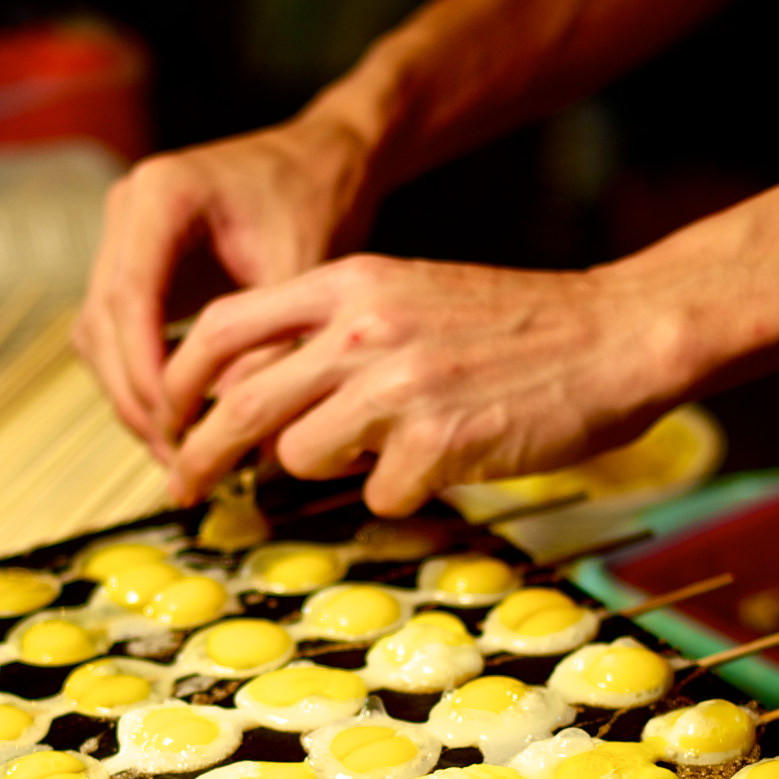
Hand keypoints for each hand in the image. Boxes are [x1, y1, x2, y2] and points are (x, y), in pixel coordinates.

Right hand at [72, 114, 380, 462]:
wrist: (321, 162)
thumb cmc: (317, 199)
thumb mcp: (301, 271)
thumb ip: (269, 344)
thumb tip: (242, 429)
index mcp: (163, 195)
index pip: (129, 297)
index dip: (144, 370)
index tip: (174, 424)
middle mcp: (128, 209)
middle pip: (102, 321)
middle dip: (135, 396)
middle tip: (176, 455)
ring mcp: (122, 236)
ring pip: (99, 334)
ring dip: (131, 394)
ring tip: (177, 449)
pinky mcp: (132, 262)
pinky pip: (115, 331)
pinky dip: (138, 376)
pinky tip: (178, 416)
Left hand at [157, 253, 690, 514]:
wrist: (614, 336)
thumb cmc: (513, 328)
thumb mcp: (409, 298)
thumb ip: (336, 333)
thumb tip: (259, 400)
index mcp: (350, 282)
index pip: (223, 327)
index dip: (179, 381)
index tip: (164, 418)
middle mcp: (363, 328)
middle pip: (241, 405)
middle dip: (200, 456)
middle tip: (185, 490)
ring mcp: (398, 387)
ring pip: (300, 456)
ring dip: (328, 470)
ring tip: (384, 451)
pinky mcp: (437, 444)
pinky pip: (376, 496)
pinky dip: (401, 495)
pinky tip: (446, 463)